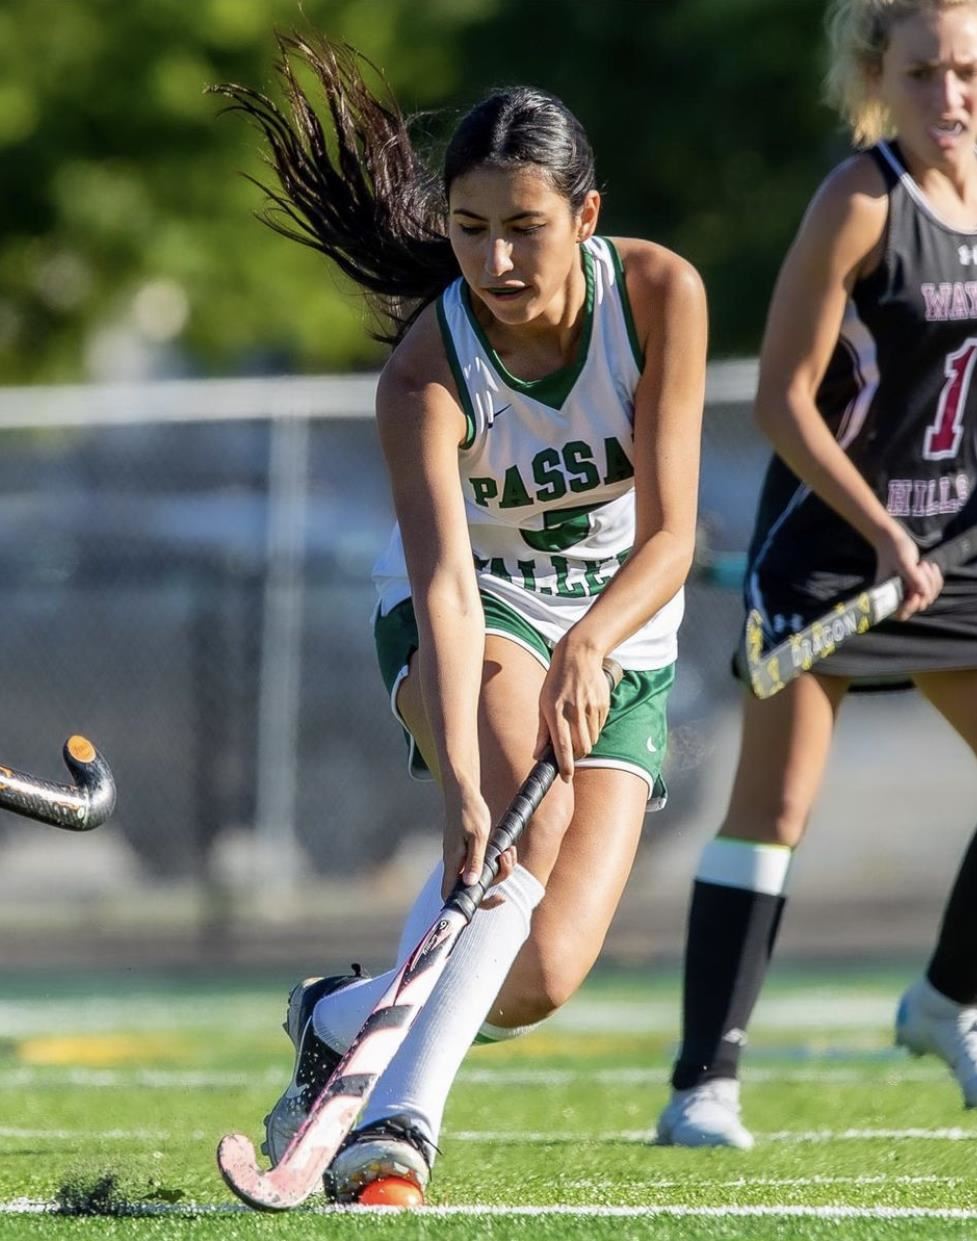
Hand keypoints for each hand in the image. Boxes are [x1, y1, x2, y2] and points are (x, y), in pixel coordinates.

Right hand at [440, 780, 514, 898]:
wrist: (463, 793)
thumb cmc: (469, 811)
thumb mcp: (478, 835)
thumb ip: (475, 860)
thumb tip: (472, 884)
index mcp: (454, 862)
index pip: (452, 895)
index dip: (474, 904)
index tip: (496, 896)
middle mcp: (455, 863)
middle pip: (474, 887)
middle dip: (497, 878)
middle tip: (506, 860)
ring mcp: (461, 857)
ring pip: (482, 874)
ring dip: (500, 867)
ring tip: (509, 851)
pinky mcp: (468, 851)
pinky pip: (483, 863)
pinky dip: (496, 859)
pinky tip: (505, 848)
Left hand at [534, 639, 612, 781]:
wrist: (578, 655)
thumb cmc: (556, 681)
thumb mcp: (543, 702)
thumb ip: (542, 731)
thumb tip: (538, 755)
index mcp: (556, 711)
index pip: (562, 745)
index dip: (565, 765)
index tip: (566, 778)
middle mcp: (574, 711)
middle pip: (581, 747)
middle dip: (576, 755)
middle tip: (570, 752)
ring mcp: (590, 708)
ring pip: (591, 740)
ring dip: (584, 742)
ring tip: (576, 727)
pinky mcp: (602, 704)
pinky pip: (599, 727)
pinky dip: (592, 729)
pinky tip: (585, 715)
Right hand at [872, 523, 942, 619]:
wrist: (893, 540)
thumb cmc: (894, 550)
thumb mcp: (904, 562)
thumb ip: (913, 578)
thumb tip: (923, 593)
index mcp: (888, 594)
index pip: (901, 614)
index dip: (911, 607)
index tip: (916, 593)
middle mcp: (899, 596)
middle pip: (920, 604)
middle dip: (925, 586)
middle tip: (920, 567)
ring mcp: (910, 592)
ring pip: (930, 596)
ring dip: (932, 580)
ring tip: (923, 564)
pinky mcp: (918, 586)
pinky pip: (935, 589)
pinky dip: (936, 578)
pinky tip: (930, 565)